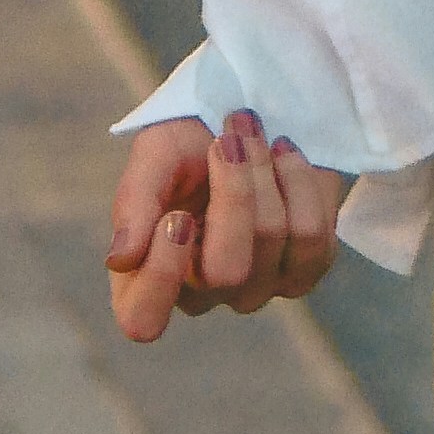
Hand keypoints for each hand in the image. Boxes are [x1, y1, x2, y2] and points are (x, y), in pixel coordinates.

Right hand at [106, 111, 348, 341]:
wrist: (252, 114)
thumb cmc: (190, 140)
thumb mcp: (155, 154)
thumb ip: (134, 201)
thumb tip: (120, 259)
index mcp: (148, 277)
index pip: (143, 319)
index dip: (163, 273)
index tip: (176, 214)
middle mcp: (203, 295)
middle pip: (227, 271)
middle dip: (236, 189)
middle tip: (229, 134)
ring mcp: (256, 288)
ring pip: (273, 241)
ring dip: (266, 171)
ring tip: (254, 132)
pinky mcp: (303, 270)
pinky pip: (314, 238)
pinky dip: (300, 182)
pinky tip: (284, 155)